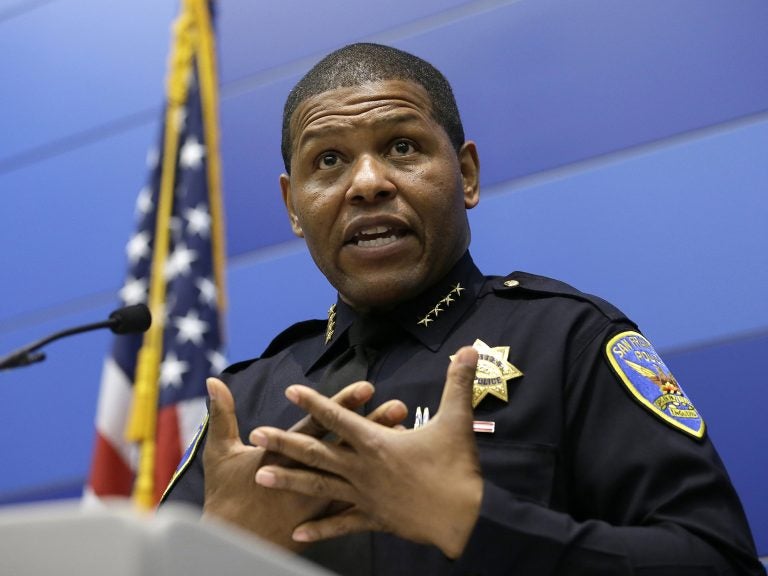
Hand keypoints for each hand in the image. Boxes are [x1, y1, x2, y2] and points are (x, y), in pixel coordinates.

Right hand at [201, 377, 406, 549]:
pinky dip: (375, 488)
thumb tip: (213, 381)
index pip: (319, 423)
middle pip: (346, 445)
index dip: (343, 404)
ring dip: (380, 455)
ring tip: (406, 437)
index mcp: (284, 453)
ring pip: (356, 472)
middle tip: (400, 407)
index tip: (367, 388)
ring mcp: (318, 497)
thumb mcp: (219, 452)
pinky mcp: (322, 517)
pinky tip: (396, 477)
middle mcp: (307, 473)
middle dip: (373, 425)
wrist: (230, 544)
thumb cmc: (225, 496)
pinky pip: (354, 502)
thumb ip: (222, 414)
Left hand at [250, 346, 483, 558]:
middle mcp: (362, 469)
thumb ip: (458, 383)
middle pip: (316, 453)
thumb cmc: (458, 469)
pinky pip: (340, 524)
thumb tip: (470, 347)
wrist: (465, 521)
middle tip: (255, 434)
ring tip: (259, 475)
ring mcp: (364, 497)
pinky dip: (319, 529)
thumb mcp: (458, 421)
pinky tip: (297, 534)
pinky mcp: (373, 520)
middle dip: (284, 442)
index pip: (338, 417)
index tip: (290, 391)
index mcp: (376, 444)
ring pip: (318, 487)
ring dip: (288, 480)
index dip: (314, 402)